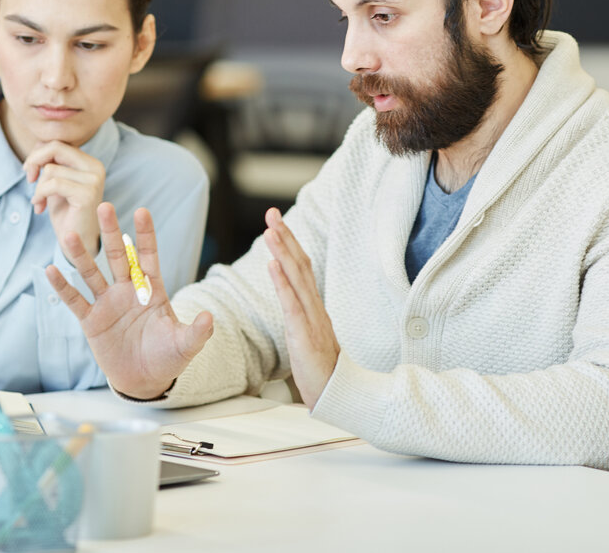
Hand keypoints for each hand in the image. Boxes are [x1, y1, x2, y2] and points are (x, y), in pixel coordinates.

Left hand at [24, 141, 105, 255]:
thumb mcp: (55, 182)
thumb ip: (50, 162)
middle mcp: (96, 168)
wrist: (76, 243)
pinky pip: (53, 184)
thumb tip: (38, 144)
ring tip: (40, 202)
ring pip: (51, 169)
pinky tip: (39, 207)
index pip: (58, 144)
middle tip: (29, 179)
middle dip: (34, 161)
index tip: (30, 172)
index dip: (38, 154)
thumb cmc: (65, 213)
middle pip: (55, 148)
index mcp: (90, 163)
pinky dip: (40, 194)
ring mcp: (93, 181)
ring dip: (38, 187)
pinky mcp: (87, 194)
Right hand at [45, 203, 212, 398]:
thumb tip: (210, 318)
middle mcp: (128, 291)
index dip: (145, 236)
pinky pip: (75, 301)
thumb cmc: (167, 358)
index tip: (142, 211)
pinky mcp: (92, 321)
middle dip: (111, 233)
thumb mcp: (185, 345)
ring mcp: (108, 304)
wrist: (145, 380)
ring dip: (80, 255)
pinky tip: (50, 270)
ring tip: (68, 234)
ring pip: (92, 273)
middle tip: (104, 206)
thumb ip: (196, 332)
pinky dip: (63, 287)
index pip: (148, 257)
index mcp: (152, 290)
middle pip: (117, 257)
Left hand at [263, 207, 339, 408]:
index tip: (276, 223)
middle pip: (300, 264)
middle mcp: (314, 307)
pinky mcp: (305, 334)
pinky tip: (272, 266)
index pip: (301, 268)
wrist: (339, 396)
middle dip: (285, 237)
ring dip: (282, 252)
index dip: (289, 244)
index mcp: (313, 306)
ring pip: (296, 279)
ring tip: (270, 231)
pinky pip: (292, 305)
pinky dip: (282, 283)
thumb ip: (300, 316)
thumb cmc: (321, 369)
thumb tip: (289, 299)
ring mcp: (311, 319)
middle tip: (271, 213)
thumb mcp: (307, 335)